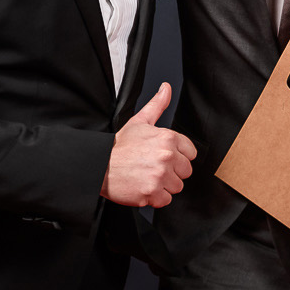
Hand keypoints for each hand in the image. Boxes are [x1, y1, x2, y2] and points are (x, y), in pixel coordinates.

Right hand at [103, 82, 196, 207]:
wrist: (98, 166)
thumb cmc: (119, 147)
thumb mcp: (139, 122)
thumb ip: (157, 105)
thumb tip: (166, 89)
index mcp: (168, 138)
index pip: (190, 153)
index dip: (177, 156)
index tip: (164, 157)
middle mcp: (166, 156)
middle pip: (185, 171)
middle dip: (171, 172)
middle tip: (152, 167)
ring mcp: (159, 175)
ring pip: (177, 186)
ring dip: (163, 185)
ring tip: (147, 177)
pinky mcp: (152, 192)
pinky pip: (165, 200)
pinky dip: (155, 198)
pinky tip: (143, 187)